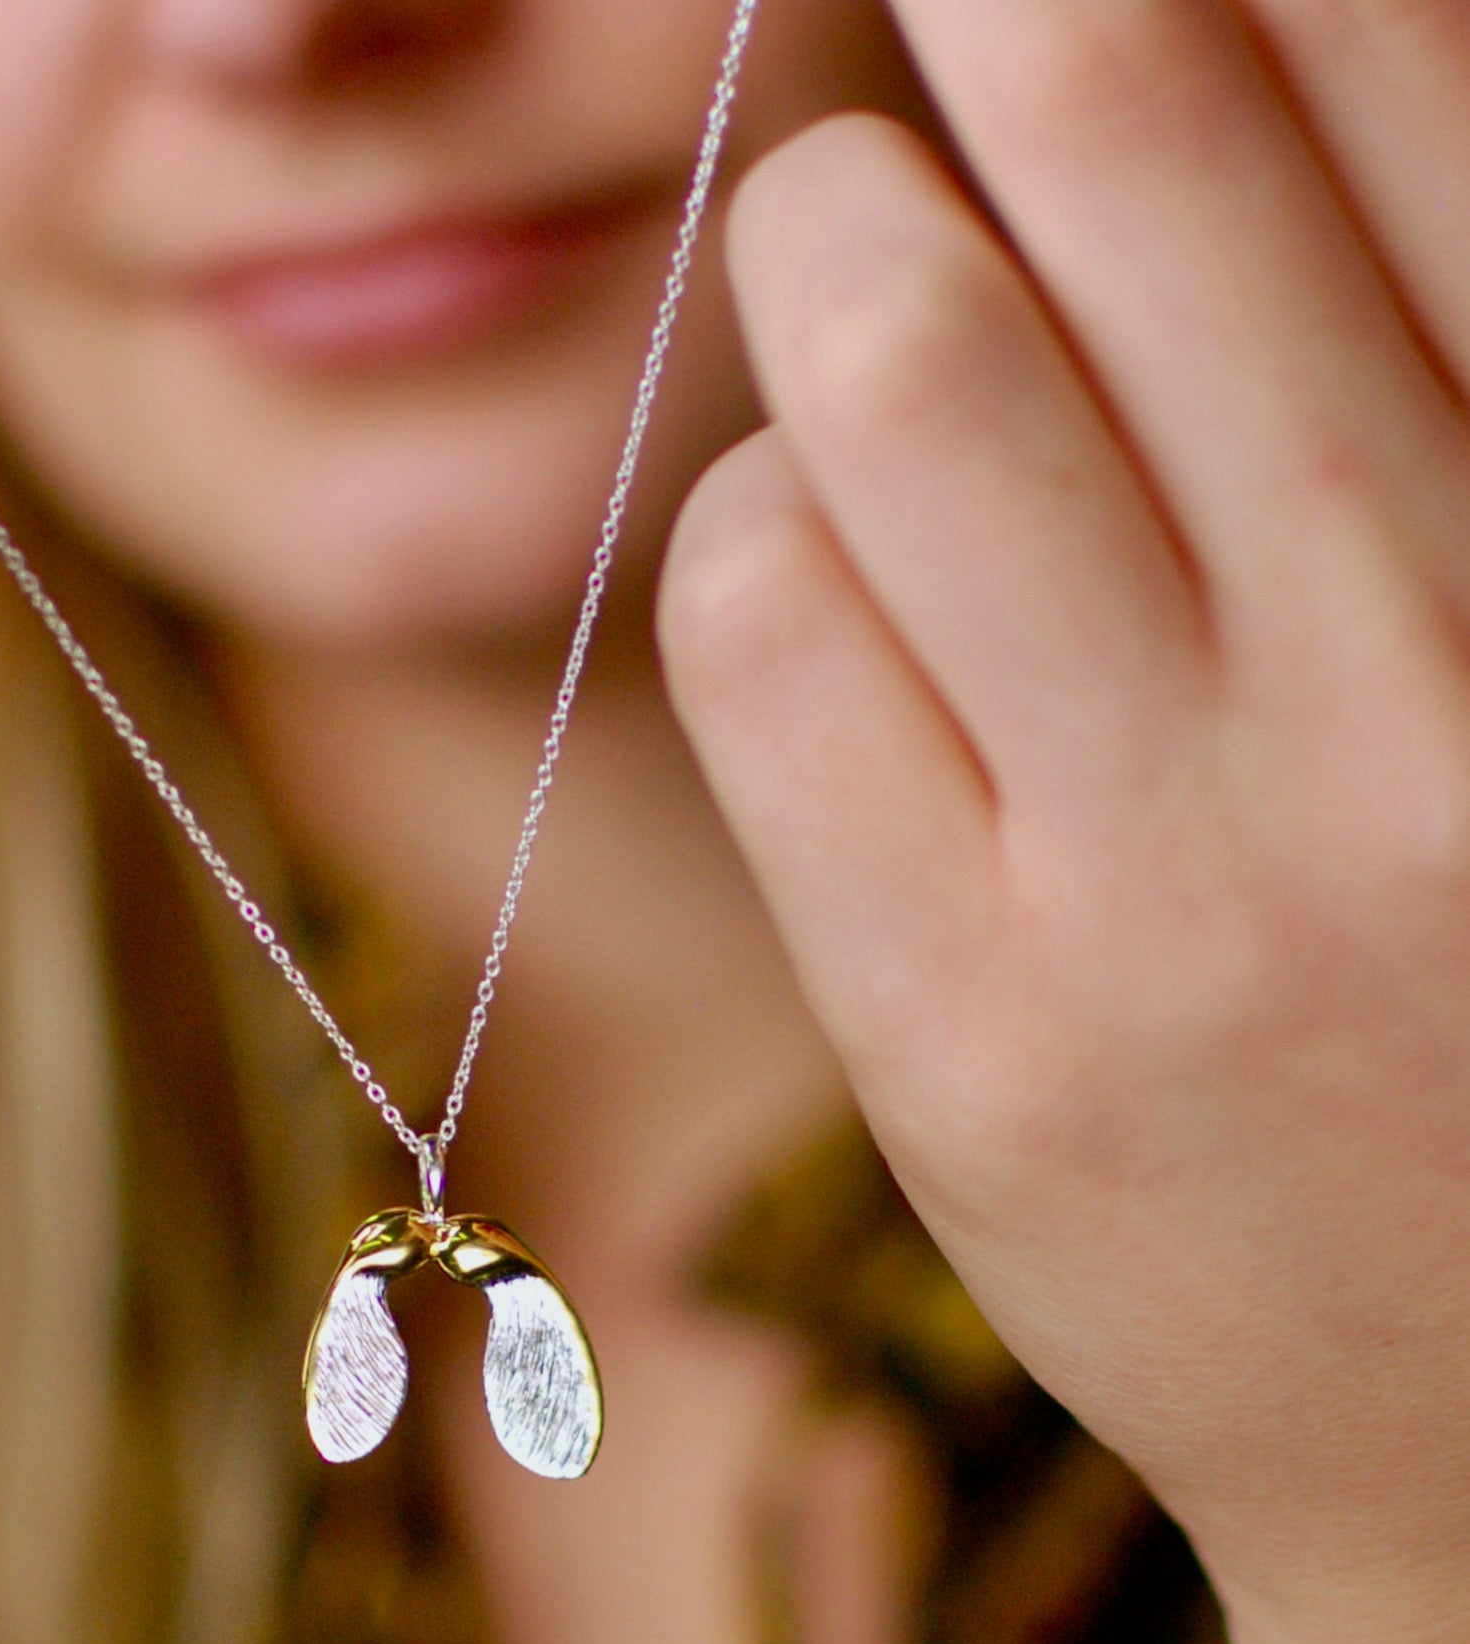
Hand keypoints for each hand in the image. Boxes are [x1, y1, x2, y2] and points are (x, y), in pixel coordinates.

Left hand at [660, 0, 1469, 1643]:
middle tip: (968, 27)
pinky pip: (748, 619)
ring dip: (841, 254)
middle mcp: (1427, 679)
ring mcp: (1170, 877)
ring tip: (882, 296)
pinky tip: (825, 561)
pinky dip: (752, 524)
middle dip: (996, 9)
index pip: (1387, 48)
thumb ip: (1426, 369)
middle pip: (1111, 115)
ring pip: (888, 356)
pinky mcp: (955, 1033)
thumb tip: (1236, 63)